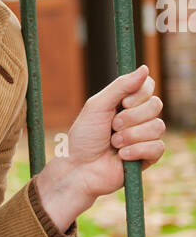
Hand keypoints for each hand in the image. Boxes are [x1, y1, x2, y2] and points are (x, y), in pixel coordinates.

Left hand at [60, 64, 165, 201]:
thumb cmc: (83, 137)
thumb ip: (120, 86)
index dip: (140, 94)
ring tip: (113, 144)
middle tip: (112, 127)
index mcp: (126, 103)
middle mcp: (138, 118)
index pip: (148, 87)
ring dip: (131, 136)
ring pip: (157, 126)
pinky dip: (137, 150)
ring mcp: (144, 137)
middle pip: (156, 105)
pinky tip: (121, 156)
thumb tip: (144, 68)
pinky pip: (157, 147)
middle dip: (131, 117)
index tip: (123, 103)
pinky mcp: (148, 157)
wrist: (79, 168)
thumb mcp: (97, 106)